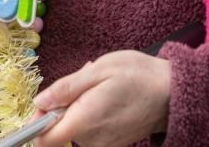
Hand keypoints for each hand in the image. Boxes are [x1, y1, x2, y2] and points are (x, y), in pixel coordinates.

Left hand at [31, 51, 170, 146]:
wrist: (171, 92)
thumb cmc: (137, 75)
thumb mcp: (99, 70)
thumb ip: (66, 88)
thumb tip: (39, 102)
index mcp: (85, 120)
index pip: (44, 140)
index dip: (37, 122)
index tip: (45, 103)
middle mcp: (91, 140)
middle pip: (58, 131)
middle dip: (63, 106)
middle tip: (83, 82)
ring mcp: (103, 144)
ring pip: (74, 129)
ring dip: (78, 108)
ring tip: (98, 86)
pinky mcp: (112, 144)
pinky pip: (89, 131)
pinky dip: (90, 114)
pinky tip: (105, 97)